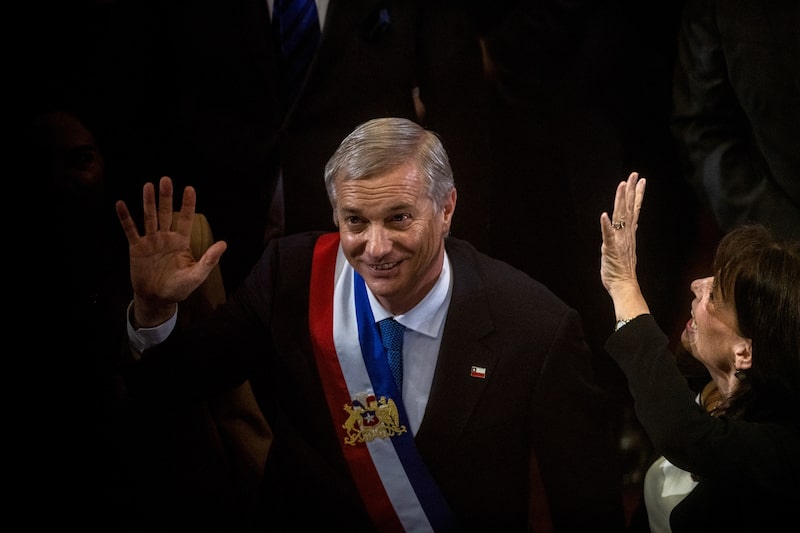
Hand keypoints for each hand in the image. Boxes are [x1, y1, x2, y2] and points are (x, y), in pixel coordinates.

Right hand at [116, 176, 226, 326]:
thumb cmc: (178, 288)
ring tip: (148, 185)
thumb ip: (209, 260)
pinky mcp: (136, 248)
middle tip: (166, 179)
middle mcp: (166, 237)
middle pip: (166, 213)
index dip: (188, 204)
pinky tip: (121, 204)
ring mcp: (151, 241)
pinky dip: (125, 218)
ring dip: (148, 202)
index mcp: (181, 242)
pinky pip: (130, 230)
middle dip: (166, 197)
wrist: (156, 299)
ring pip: (149, 217)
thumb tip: (224, 244)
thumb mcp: (196, 276)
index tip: (189, 188)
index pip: (186, 219)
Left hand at [600, 172, 649, 320]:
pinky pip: (608, 235)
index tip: (641, 181)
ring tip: (623, 185)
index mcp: (629, 234)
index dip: (637, 195)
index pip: (634, 210)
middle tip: (635, 174)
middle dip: (632, 190)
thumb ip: (627, 236)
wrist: (624, 286)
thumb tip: (632, 225)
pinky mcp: (611, 249)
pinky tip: (604, 215)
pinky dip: (606, 225)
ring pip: (620, 217)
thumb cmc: (622, 271)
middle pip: (629, 208)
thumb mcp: (625, 249)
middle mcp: (626, 234)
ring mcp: (619, 241)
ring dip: (621, 201)